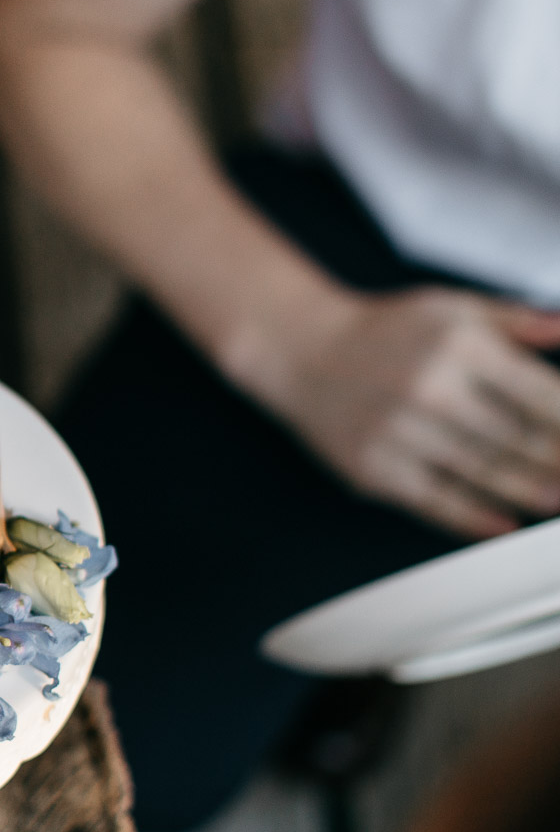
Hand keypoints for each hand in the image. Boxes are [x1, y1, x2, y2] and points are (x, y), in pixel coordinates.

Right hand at [250, 287, 559, 538]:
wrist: (298, 350)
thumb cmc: (379, 331)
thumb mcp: (451, 306)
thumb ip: (516, 320)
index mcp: (458, 345)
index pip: (541, 395)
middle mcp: (429, 389)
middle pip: (519, 439)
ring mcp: (399, 433)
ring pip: (483, 473)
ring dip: (530, 492)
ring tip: (558, 501)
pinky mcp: (374, 468)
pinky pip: (433, 501)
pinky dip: (473, 518)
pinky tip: (502, 524)